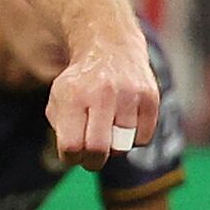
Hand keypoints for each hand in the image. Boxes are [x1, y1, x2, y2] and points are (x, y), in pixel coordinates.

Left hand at [43, 39, 160, 169]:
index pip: (71, 146)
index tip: (73, 152)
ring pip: (123, 146)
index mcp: (73, 95)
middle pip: (99, 150)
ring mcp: (129, 94)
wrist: (111, 48)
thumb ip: (61, 129)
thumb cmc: (81, 84)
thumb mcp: (59, 99)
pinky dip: (134, 138)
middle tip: (92, 157)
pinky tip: (126, 122)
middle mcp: (102, 92)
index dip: (71, 158)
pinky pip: (143, 138)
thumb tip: (75, 156)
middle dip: (93, 162)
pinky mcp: (150, 97)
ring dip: (114, 147)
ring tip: (109, 131)